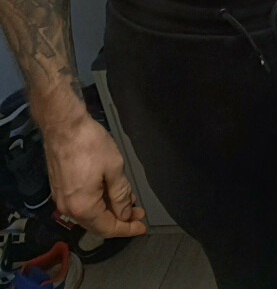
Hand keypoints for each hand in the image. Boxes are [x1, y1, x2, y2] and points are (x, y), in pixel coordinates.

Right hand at [43, 114, 146, 237]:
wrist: (63, 124)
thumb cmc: (90, 144)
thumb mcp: (113, 168)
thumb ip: (120, 195)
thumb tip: (124, 215)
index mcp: (83, 208)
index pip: (108, 228)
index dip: (127, 229)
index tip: (142, 227)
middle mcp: (69, 209)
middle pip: (97, 223)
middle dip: (119, 219)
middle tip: (137, 211)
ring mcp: (61, 199)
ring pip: (88, 213)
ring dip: (108, 208)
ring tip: (127, 198)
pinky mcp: (58, 187)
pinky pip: (80, 203)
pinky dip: (96, 201)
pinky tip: (109, 191)